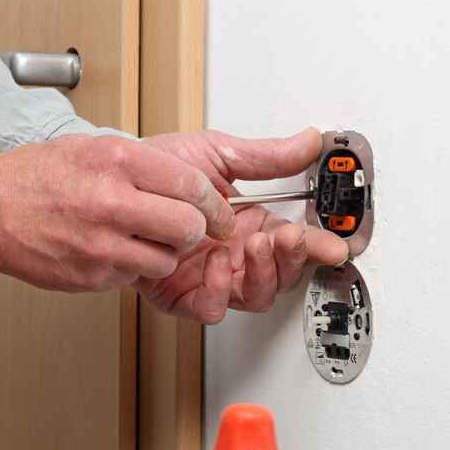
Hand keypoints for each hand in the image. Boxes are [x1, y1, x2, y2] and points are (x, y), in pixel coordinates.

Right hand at [0, 134, 235, 291]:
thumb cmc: (37, 176)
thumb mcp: (93, 147)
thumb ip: (142, 164)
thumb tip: (188, 181)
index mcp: (116, 160)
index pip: (191, 185)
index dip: (213, 203)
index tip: (218, 210)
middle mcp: (111, 201)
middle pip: (188, 227)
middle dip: (195, 230)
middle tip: (189, 228)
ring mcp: (101, 243)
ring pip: (167, 260)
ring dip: (164, 253)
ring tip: (143, 237)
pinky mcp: (92, 275)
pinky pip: (134, 275)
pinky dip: (132, 265)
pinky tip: (112, 248)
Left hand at [134, 127, 348, 322]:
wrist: (114, 182)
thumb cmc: (159, 169)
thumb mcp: (219, 154)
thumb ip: (267, 157)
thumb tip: (310, 141)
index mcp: (252, 225)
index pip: (297, 244)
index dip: (318, 246)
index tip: (335, 242)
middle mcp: (235, 256)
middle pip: (283, 276)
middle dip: (294, 259)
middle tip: (290, 236)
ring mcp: (211, 277)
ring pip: (254, 296)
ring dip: (263, 274)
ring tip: (254, 244)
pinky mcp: (181, 294)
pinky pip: (212, 307)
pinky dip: (219, 290)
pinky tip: (216, 261)